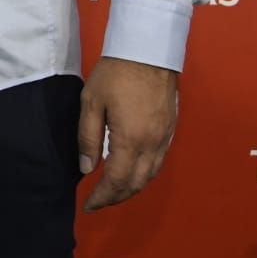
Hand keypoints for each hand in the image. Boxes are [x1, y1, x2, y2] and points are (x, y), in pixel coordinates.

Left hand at [79, 56, 178, 210]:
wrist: (148, 52)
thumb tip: (87, 169)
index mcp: (131, 139)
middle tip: (98, 202)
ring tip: (112, 192)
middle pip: (136, 184)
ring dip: (131, 189)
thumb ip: (87, 138)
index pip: (117, 181)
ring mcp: (164, 138)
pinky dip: (144, 175)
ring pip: (150, 176)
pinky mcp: (170, 131)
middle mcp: (152, 144)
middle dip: (116, 198)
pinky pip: (158, 163)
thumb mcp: (91, 102)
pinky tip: (131, 173)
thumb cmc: (115, 74)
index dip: (102, 197)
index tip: (88, 205)